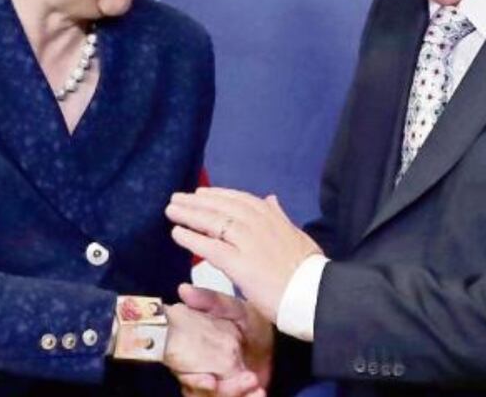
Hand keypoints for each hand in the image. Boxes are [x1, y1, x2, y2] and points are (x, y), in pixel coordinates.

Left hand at [166, 188, 322, 320]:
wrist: (315, 293)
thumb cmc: (307, 269)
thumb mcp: (296, 234)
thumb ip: (280, 216)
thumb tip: (271, 198)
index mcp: (272, 216)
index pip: (239, 199)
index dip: (217, 195)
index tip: (201, 192)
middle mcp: (259, 224)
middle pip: (221, 207)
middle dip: (197, 201)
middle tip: (176, 198)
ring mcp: (248, 242)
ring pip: (213, 222)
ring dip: (189, 214)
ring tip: (171, 210)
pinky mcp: (240, 264)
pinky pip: (210, 247)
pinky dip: (191, 238)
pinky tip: (177, 234)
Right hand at [176, 284, 272, 396]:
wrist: (273, 330)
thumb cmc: (248, 318)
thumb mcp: (231, 306)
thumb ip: (208, 299)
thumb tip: (183, 289)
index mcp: (198, 354)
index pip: (188, 374)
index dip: (196, 380)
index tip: (210, 381)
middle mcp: (208, 372)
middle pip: (204, 392)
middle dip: (227, 390)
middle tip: (249, 379)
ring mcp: (225, 383)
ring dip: (237, 395)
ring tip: (258, 390)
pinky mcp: (241, 391)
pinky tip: (262, 393)